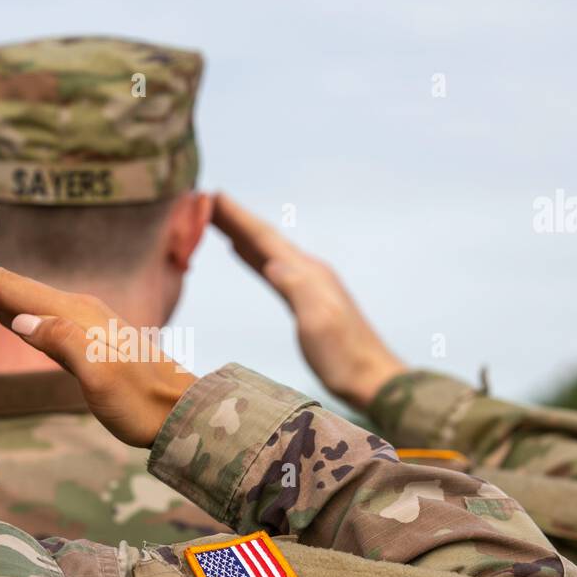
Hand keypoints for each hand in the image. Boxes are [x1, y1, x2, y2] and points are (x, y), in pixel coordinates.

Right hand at [0, 224, 196, 446]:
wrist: (180, 412)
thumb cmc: (141, 402)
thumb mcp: (101, 375)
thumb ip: (62, 342)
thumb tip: (20, 319)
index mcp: (73, 314)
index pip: (10, 287)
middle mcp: (75, 309)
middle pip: (11, 282)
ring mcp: (80, 321)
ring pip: (21, 294)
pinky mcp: (84, 336)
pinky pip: (35, 310)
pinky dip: (9, 300)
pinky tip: (1, 302)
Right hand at [212, 193, 406, 409]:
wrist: (372, 379)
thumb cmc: (344, 357)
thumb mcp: (318, 322)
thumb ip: (297, 289)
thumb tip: (272, 263)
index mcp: (308, 274)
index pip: (265, 239)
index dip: (238, 218)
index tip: (212, 196)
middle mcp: (308, 272)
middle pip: (264, 238)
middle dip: (234, 219)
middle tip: (204, 200)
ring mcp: (308, 284)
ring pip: (266, 251)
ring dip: (241, 234)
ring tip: (217, 220)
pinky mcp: (306, 300)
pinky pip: (272, 268)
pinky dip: (253, 256)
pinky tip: (244, 253)